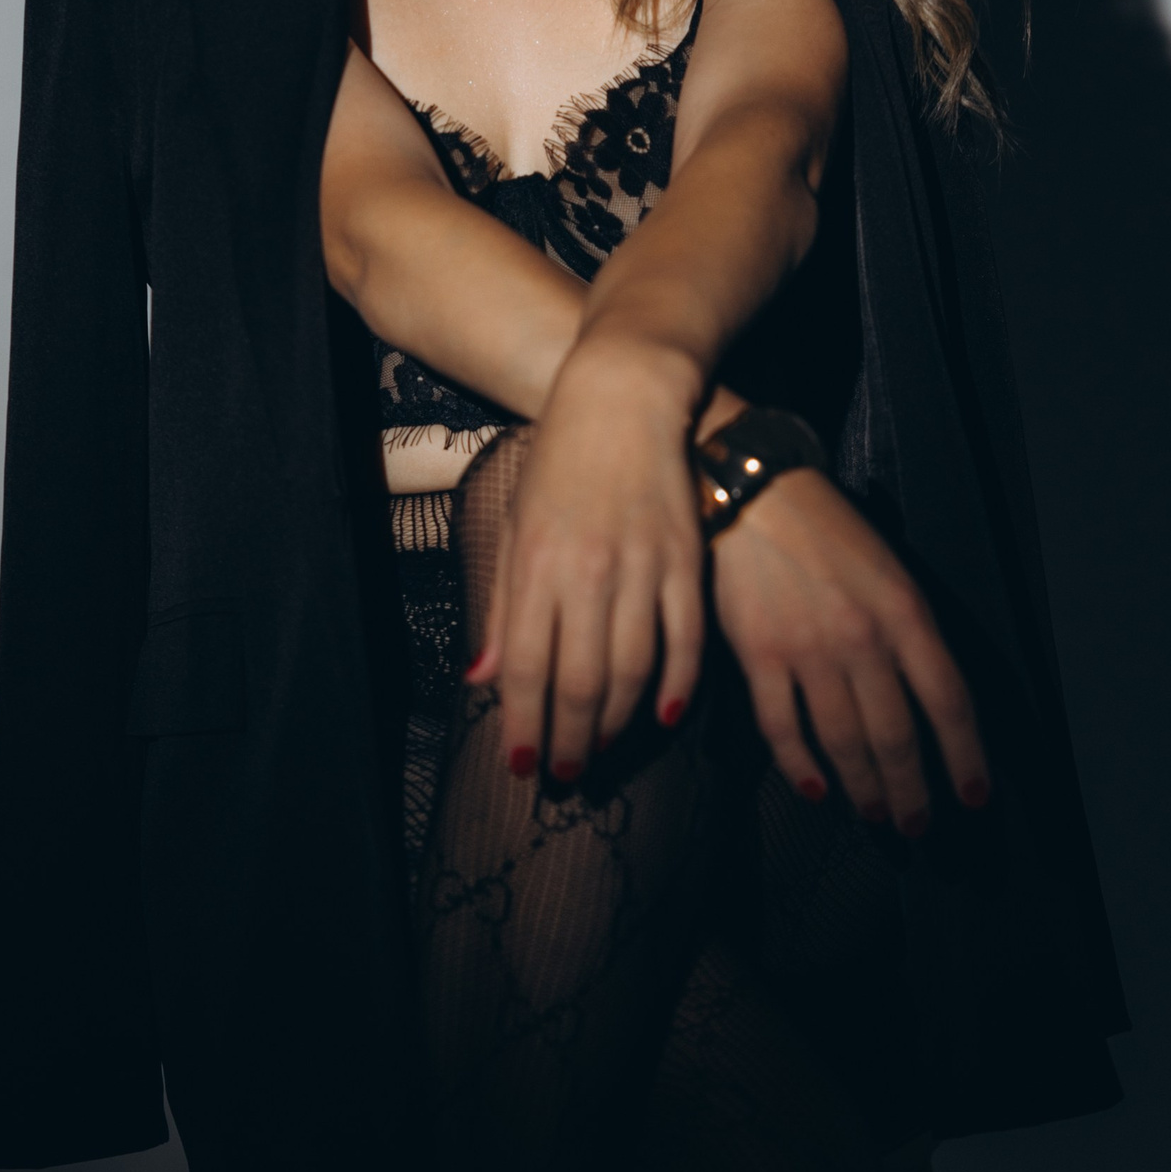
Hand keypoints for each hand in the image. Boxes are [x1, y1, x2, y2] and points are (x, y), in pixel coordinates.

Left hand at [463, 340, 705, 783]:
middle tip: (564, 775)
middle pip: (580, 681)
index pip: (527, 665)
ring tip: (601, 750)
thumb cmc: (558, 461)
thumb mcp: (515, 525)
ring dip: (616, 723)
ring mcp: (642, 566)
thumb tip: (484, 678)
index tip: (522, 766)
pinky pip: (686, 638)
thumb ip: (502, 606)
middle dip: (568, 740)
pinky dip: (679, 684)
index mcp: (537, 563)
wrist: (622, 396)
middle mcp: (588, 571)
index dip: (524, 724)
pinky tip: (666, 715)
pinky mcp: (685, 558)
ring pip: (633, 669)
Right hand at [710, 469, 987, 835]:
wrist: (756, 492)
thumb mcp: (891, 570)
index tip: (975, 795)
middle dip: (913, 791)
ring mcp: (808, 650)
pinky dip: (801, 767)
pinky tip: (816, 790)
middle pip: (897, 735)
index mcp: (905, 612)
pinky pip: (783, 729)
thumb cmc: (828, 529)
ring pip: (844, 741)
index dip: (967, 757)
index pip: (950, 701)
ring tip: (876, 814)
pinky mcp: (758, 656)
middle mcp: (862, 637)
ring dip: (864, 788)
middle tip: (919, 825)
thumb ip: (913, 632)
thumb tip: (933, 701)